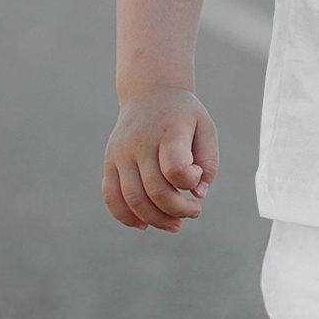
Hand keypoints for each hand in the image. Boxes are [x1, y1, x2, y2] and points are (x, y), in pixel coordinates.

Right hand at [103, 87, 219, 231]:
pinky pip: (111, 196)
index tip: (197, 176)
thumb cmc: (183, 116)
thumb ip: (209, 162)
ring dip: (156, 220)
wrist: (149, 93)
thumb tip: (198, 194)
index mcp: (168, 132)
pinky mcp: (109, 162)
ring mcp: (121, 153)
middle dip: (178, 210)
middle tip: (194, 212)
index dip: (189, 182)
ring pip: (132, 199)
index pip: (174, 169)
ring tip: (175, 224)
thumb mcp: (206, 129)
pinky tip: (144, 225)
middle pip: (155, 191)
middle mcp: (140, 143)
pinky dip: (125, 217)